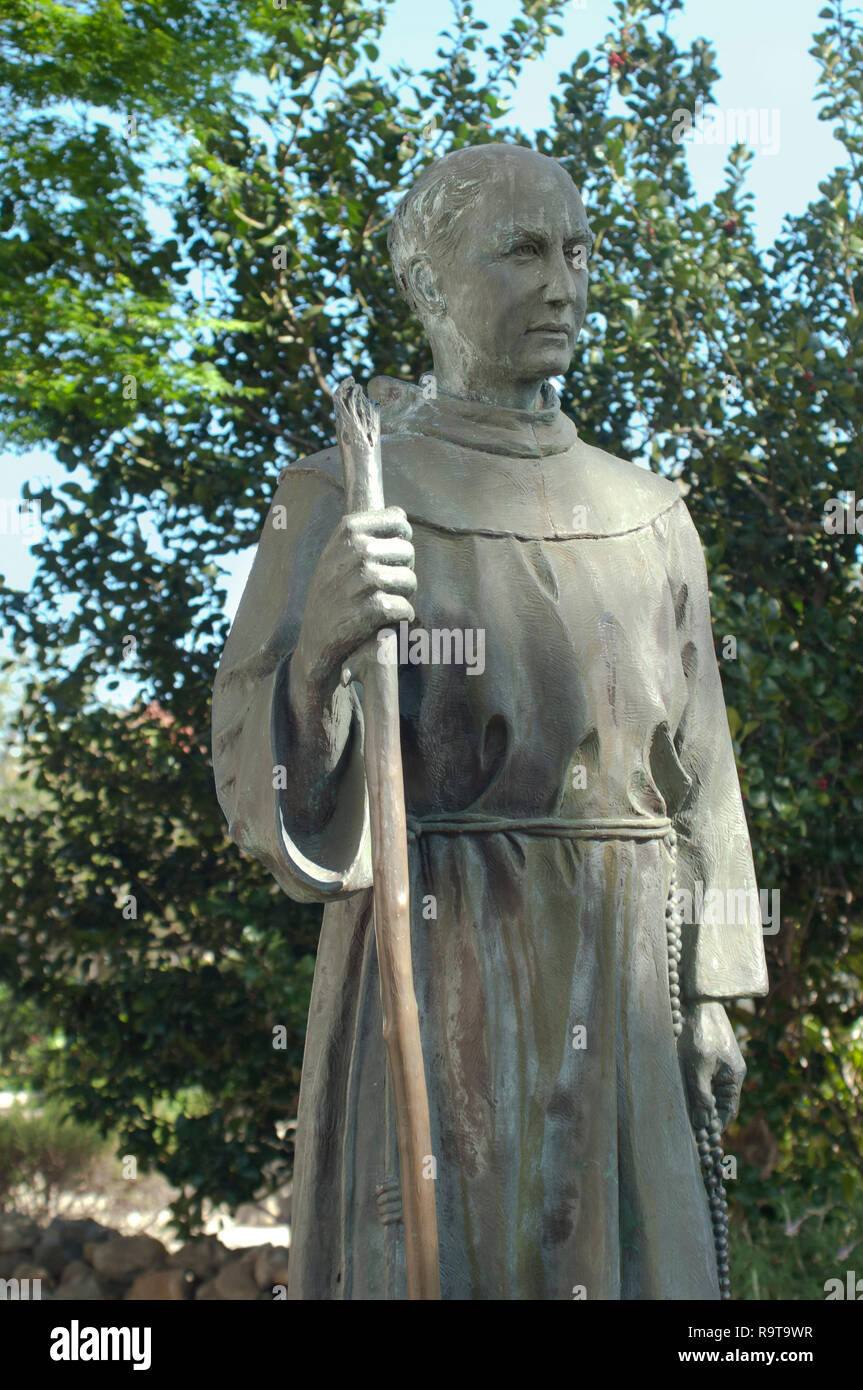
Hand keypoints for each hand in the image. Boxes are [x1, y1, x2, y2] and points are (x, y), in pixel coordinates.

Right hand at [292, 506, 415, 703]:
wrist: (314, 639)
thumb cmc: (331, 593)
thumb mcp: (336, 554)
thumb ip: (365, 532)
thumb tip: (400, 513)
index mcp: (348, 530)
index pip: (399, 521)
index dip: (401, 540)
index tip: (389, 555)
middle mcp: (356, 550)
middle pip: (408, 552)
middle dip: (402, 570)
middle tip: (382, 586)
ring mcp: (364, 579)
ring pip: (409, 580)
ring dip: (402, 595)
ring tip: (382, 602)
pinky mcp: (372, 609)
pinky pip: (405, 607)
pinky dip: (401, 616)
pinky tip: (384, 620)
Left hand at [678, 1001, 745, 1132]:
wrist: (697, 999)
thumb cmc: (699, 1032)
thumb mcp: (698, 1067)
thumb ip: (701, 1096)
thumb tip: (703, 1125)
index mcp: (733, 1077)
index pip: (728, 1111)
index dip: (716, 1126)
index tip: (701, 1139)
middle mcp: (730, 1071)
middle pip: (719, 1102)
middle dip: (705, 1114)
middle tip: (687, 1127)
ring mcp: (720, 1062)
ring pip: (709, 1089)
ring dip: (697, 1099)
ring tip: (681, 1110)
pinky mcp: (708, 1053)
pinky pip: (703, 1076)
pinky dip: (694, 1085)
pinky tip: (680, 1088)